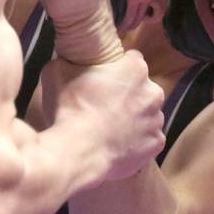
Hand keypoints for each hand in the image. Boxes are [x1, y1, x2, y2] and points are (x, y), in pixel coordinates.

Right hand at [40, 50, 164, 181]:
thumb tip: (66, 60)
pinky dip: (137, 141)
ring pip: (147, 114)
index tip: (105, 78)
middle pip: (142, 87)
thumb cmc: (70, 110)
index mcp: (135, 68)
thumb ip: (68, 61)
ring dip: (133, 117)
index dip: (117, 68)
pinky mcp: (156, 143)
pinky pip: (148, 138)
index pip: (132, 59)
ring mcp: (157, 119)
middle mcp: (152, 92)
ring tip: (110, 127)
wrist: (78, 153)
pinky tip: (117, 143)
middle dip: (128, 93)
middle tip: (104, 104)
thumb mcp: (57, 72)